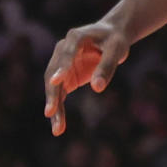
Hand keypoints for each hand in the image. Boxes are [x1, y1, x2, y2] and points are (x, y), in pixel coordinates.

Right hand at [43, 20, 129, 135]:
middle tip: (50, 113)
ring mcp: (62, 63)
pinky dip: (58, 108)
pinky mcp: (65, 76)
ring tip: (57, 129)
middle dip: (52, 94)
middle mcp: (64, 49)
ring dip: (54, 106)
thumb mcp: (116, 50)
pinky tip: (58, 125)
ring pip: (53, 87)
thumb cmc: (115, 40)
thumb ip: (107, 66)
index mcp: (76, 37)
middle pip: (54, 73)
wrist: (112, 36)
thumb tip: (98, 88)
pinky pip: (59, 93)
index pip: (67, 53)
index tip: (56, 81)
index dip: (61, 67)